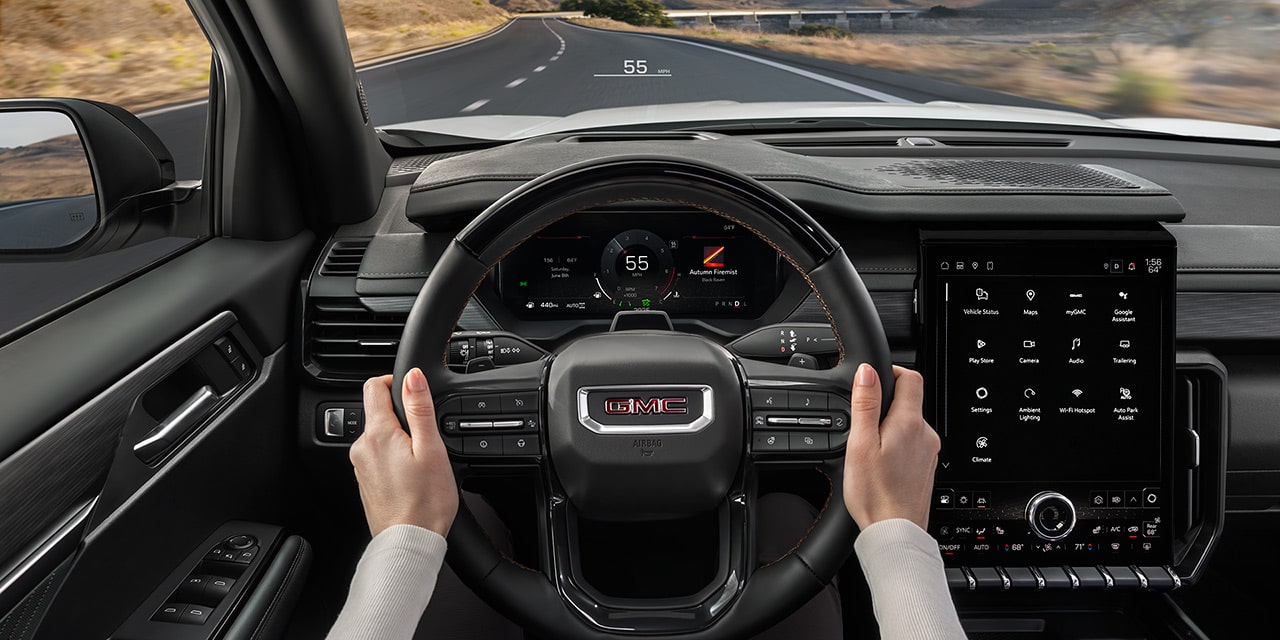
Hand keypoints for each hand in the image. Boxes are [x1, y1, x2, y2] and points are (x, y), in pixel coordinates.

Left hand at [349, 368, 458, 537]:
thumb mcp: (431, 448)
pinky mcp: (366, 482)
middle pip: (378, 412)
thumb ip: (419, 408)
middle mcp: (362, 448)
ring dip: (400, 439)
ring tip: (423, 460)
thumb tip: (412, 376)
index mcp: (378, 434)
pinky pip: (379, 457)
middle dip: (402, 416)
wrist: (409, 543)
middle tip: (427, 436)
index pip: (374, 386)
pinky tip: (413, 475)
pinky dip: (395, 458)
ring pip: (380, 436)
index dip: (395, 381)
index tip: (414, 393)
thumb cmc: (425, 502)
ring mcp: (361, 466)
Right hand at [843, 364, 940, 530]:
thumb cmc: (875, 494)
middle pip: (909, 401)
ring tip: (868, 447)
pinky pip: (911, 443)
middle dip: (885, 403)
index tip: (871, 380)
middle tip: (861, 421)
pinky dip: (895, 444)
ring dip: (889, 426)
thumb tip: (868, 372)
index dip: (890, 371)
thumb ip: (866, 404)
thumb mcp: (861, 444)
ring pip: (909, 424)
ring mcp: (928, 452)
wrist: (895, 532)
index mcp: (910, 423)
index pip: (910, 377)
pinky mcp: (925, 467)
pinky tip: (880, 463)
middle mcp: (926, 434)